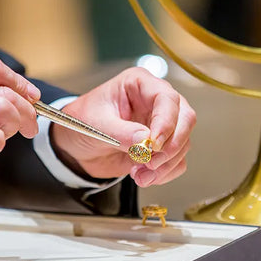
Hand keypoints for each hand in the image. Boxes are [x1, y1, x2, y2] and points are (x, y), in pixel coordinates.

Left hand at [51, 67, 195, 186]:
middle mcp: (155, 102)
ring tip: (139, 174)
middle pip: (185, 119)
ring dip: (164, 165)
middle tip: (150, 162)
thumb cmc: (81, 122)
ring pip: (182, 143)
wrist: (75, 146)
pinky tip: (142, 176)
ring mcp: (161, 125)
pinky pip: (176, 161)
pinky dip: (164, 173)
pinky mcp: (161, 147)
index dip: (166, 122)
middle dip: (171, 146)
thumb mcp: (95, 125)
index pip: (167, 98)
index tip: (154, 144)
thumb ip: (120, 132)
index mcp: (139, 85)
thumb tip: (146, 142)